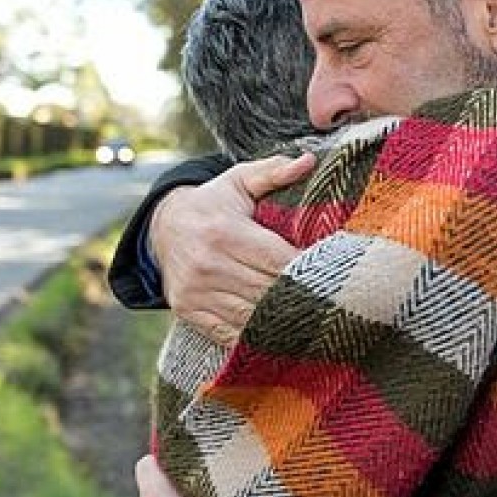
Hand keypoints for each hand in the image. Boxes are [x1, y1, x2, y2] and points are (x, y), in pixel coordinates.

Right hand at [150, 153, 313, 342]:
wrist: (164, 227)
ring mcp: (196, 291)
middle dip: (300, 295)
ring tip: (309, 317)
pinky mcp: (188, 310)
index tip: (332, 272)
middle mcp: (208, 264)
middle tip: (329, 299)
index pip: (277, 259)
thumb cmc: (214, 203)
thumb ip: (274, 171)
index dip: (307, 269)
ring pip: (252, 317)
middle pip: (268, 291)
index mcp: (225, 232)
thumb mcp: (240, 181)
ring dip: (282, 320)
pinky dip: (256, 335)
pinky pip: (230, 333)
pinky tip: (278, 330)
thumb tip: (308, 161)